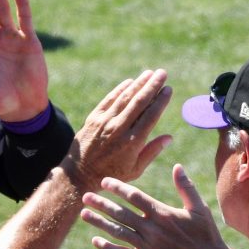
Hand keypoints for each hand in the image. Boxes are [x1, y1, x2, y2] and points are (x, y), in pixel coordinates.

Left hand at [61, 69, 172, 191]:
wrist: (80, 174)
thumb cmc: (112, 174)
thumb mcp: (135, 169)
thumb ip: (152, 151)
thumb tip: (169, 137)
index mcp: (132, 142)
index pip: (151, 116)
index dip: (160, 101)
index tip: (168, 89)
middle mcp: (118, 129)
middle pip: (139, 102)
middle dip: (152, 85)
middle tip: (162, 73)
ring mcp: (104, 122)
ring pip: (124, 98)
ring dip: (138, 84)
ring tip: (149, 73)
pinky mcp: (93, 119)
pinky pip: (108, 100)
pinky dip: (119, 90)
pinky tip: (129, 82)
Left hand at [81, 163, 231, 248]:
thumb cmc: (207, 236)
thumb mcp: (199, 209)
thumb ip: (186, 187)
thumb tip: (177, 166)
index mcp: (163, 213)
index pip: (135, 196)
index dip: (118, 188)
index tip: (104, 182)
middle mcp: (152, 229)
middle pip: (121, 213)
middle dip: (101, 204)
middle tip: (85, 196)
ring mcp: (148, 247)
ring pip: (118, 231)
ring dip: (99, 222)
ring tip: (84, 214)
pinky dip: (108, 247)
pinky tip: (95, 240)